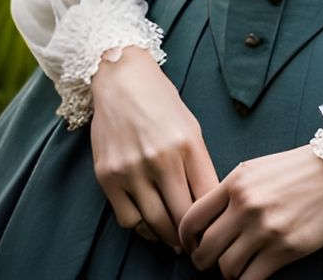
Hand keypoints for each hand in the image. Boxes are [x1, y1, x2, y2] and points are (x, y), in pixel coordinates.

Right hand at [89, 46, 218, 254]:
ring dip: (167, 237)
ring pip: (155, 224)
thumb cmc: (161, 103)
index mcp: (187, 144)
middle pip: (182, 217)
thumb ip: (199, 164)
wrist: (121, 79)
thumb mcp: (191, 127)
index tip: (215, 229)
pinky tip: (149, 222)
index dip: (213, 219)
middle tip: (196, 244)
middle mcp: (160, 159)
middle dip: (192, 236)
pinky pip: (127, 219)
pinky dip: (141, 227)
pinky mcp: (107, 176)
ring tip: (174, 239)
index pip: (207, 197)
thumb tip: (207, 203)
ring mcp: (131, 169)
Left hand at [178, 144, 322, 277]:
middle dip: (205, 262)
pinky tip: (253, 275)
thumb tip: (210, 222)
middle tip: (214, 263)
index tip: (192, 247)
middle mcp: (246, 204)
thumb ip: (234, 191)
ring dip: (228, 274)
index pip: (191, 219)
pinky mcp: (285, 249)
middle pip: (205, 250)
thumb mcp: (261, 168)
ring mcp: (265, 228)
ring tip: (239, 266)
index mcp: (237, 181)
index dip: (186, 240)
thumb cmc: (303, 168)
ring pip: (225, 270)